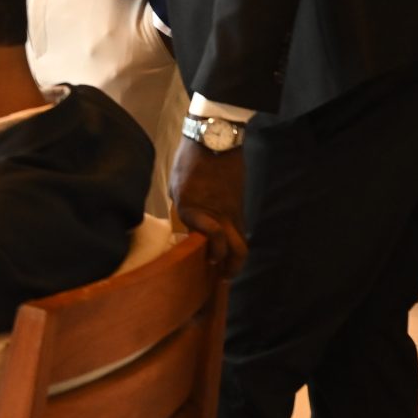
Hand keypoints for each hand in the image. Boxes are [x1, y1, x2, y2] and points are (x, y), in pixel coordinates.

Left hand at [170, 139, 249, 272]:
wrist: (215, 139)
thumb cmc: (190, 160)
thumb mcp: (177, 186)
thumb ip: (184, 209)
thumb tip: (188, 227)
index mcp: (196, 207)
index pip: (211, 237)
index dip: (211, 252)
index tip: (207, 262)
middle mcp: (220, 213)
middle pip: (236, 248)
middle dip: (231, 267)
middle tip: (223, 278)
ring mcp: (233, 210)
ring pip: (241, 241)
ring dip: (235, 257)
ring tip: (227, 269)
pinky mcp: (239, 204)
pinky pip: (240, 228)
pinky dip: (235, 241)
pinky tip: (227, 246)